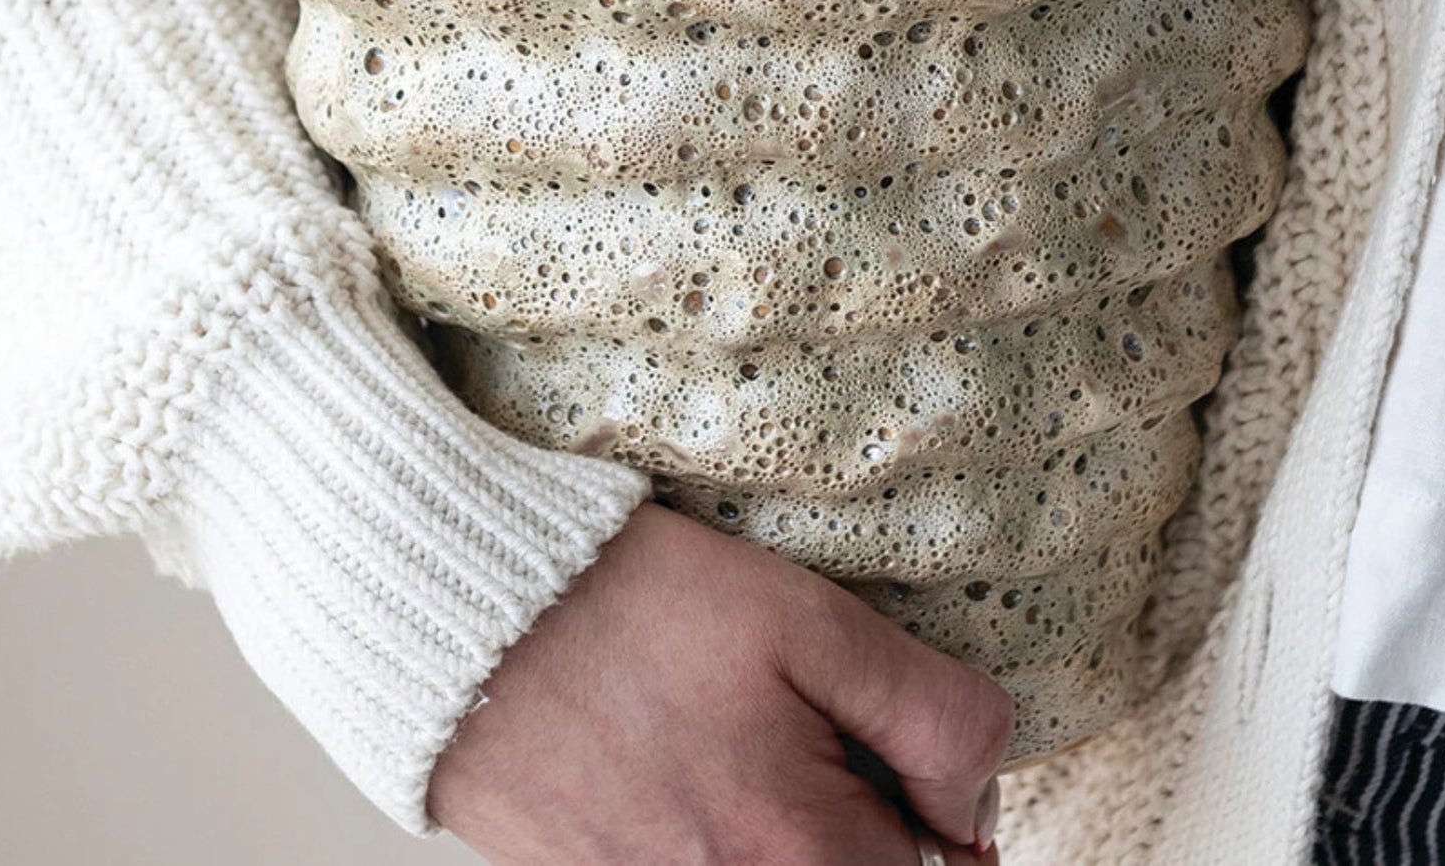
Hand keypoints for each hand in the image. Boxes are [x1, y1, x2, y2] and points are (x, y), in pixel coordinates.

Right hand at [428, 500, 1012, 865]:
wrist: (467, 615)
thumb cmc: (633, 604)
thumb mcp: (809, 620)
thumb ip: (930, 717)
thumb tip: (977, 804)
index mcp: (801, 859)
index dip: (942, 803)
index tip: (893, 743)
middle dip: (863, 823)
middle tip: (812, 732)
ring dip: (786, 826)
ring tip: (735, 741)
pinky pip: (698, 864)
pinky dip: (710, 833)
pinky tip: (676, 761)